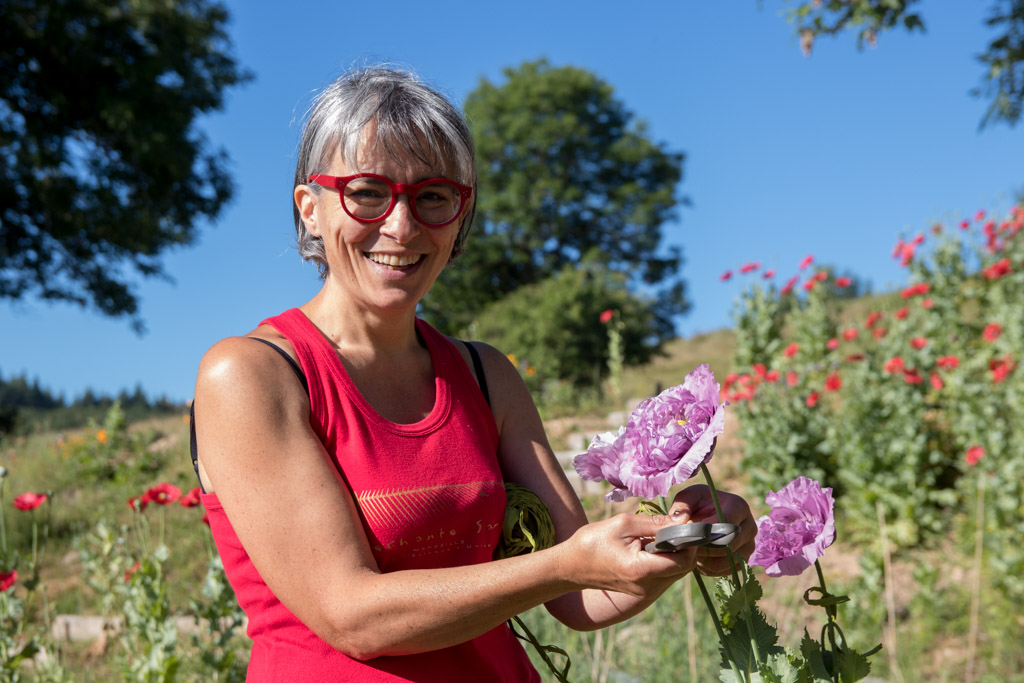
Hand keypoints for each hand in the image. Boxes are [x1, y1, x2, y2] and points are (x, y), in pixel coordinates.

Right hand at [563, 512, 697, 597]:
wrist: (571, 567)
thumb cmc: (592, 541)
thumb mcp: (623, 523)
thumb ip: (655, 523)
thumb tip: (683, 519)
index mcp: (640, 570)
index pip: (683, 560)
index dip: (688, 540)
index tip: (682, 522)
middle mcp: (647, 587)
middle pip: (684, 568)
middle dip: (685, 545)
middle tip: (673, 526)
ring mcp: (646, 593)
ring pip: (677, 572)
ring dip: (676, 552)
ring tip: (659, 535)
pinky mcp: (644, 593)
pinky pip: (666, 575)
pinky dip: (666, 560)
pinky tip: (652, 546)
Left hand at [668, 485, 755, 576]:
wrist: (705, 514)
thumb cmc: (696, 504)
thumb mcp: (687, 498)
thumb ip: (682, 507)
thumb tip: (683, 520)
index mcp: (739, 507)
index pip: (725, 525)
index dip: (704, 534)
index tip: (687, 536)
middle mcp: (750, 527)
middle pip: (728, 545)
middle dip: (704, 549)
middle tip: (686, 548)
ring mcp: (749, 546)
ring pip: (727, 561)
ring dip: (706, 561)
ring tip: (690, 553)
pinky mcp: (743, 561)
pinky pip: (726, 571)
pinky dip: (709, 569)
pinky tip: (697, 560)